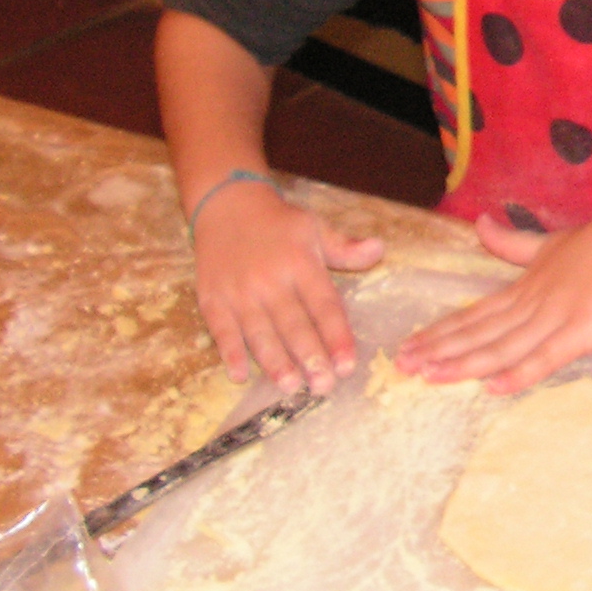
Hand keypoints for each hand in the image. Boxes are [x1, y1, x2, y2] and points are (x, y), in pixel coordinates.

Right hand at [190, 179, 381, 393]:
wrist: (226, 204)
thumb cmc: (278, 223)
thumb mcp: (315, 227)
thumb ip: (345, 248)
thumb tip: (379, 250)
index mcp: (300, 262)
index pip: (324, 306)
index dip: (337, 337)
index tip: (348, 365)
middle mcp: (270, 279)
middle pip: (293, 325)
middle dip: (310, 357)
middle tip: (324, 385)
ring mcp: (239, 291)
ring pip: (259, 332)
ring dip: (274, 362)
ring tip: (291, 386)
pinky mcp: (212, 298)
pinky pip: (221, 330)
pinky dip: (229, 353)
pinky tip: (239, 376)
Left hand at [393, 207, 591, 391]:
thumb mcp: (549, 244)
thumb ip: (512, 243)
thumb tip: (480, 224)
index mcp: (523, 288)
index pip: (474, 314)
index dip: (440, 331)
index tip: (407, 346)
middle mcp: (532, 303)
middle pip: (478, 332)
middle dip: (439, 350)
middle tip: (401, 366)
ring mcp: (557, 317)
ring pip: (502, 346)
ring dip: (464, 363)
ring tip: (430, 376)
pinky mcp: (584, 330)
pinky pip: (546, 357)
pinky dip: (519, 373)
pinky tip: (493, 388)